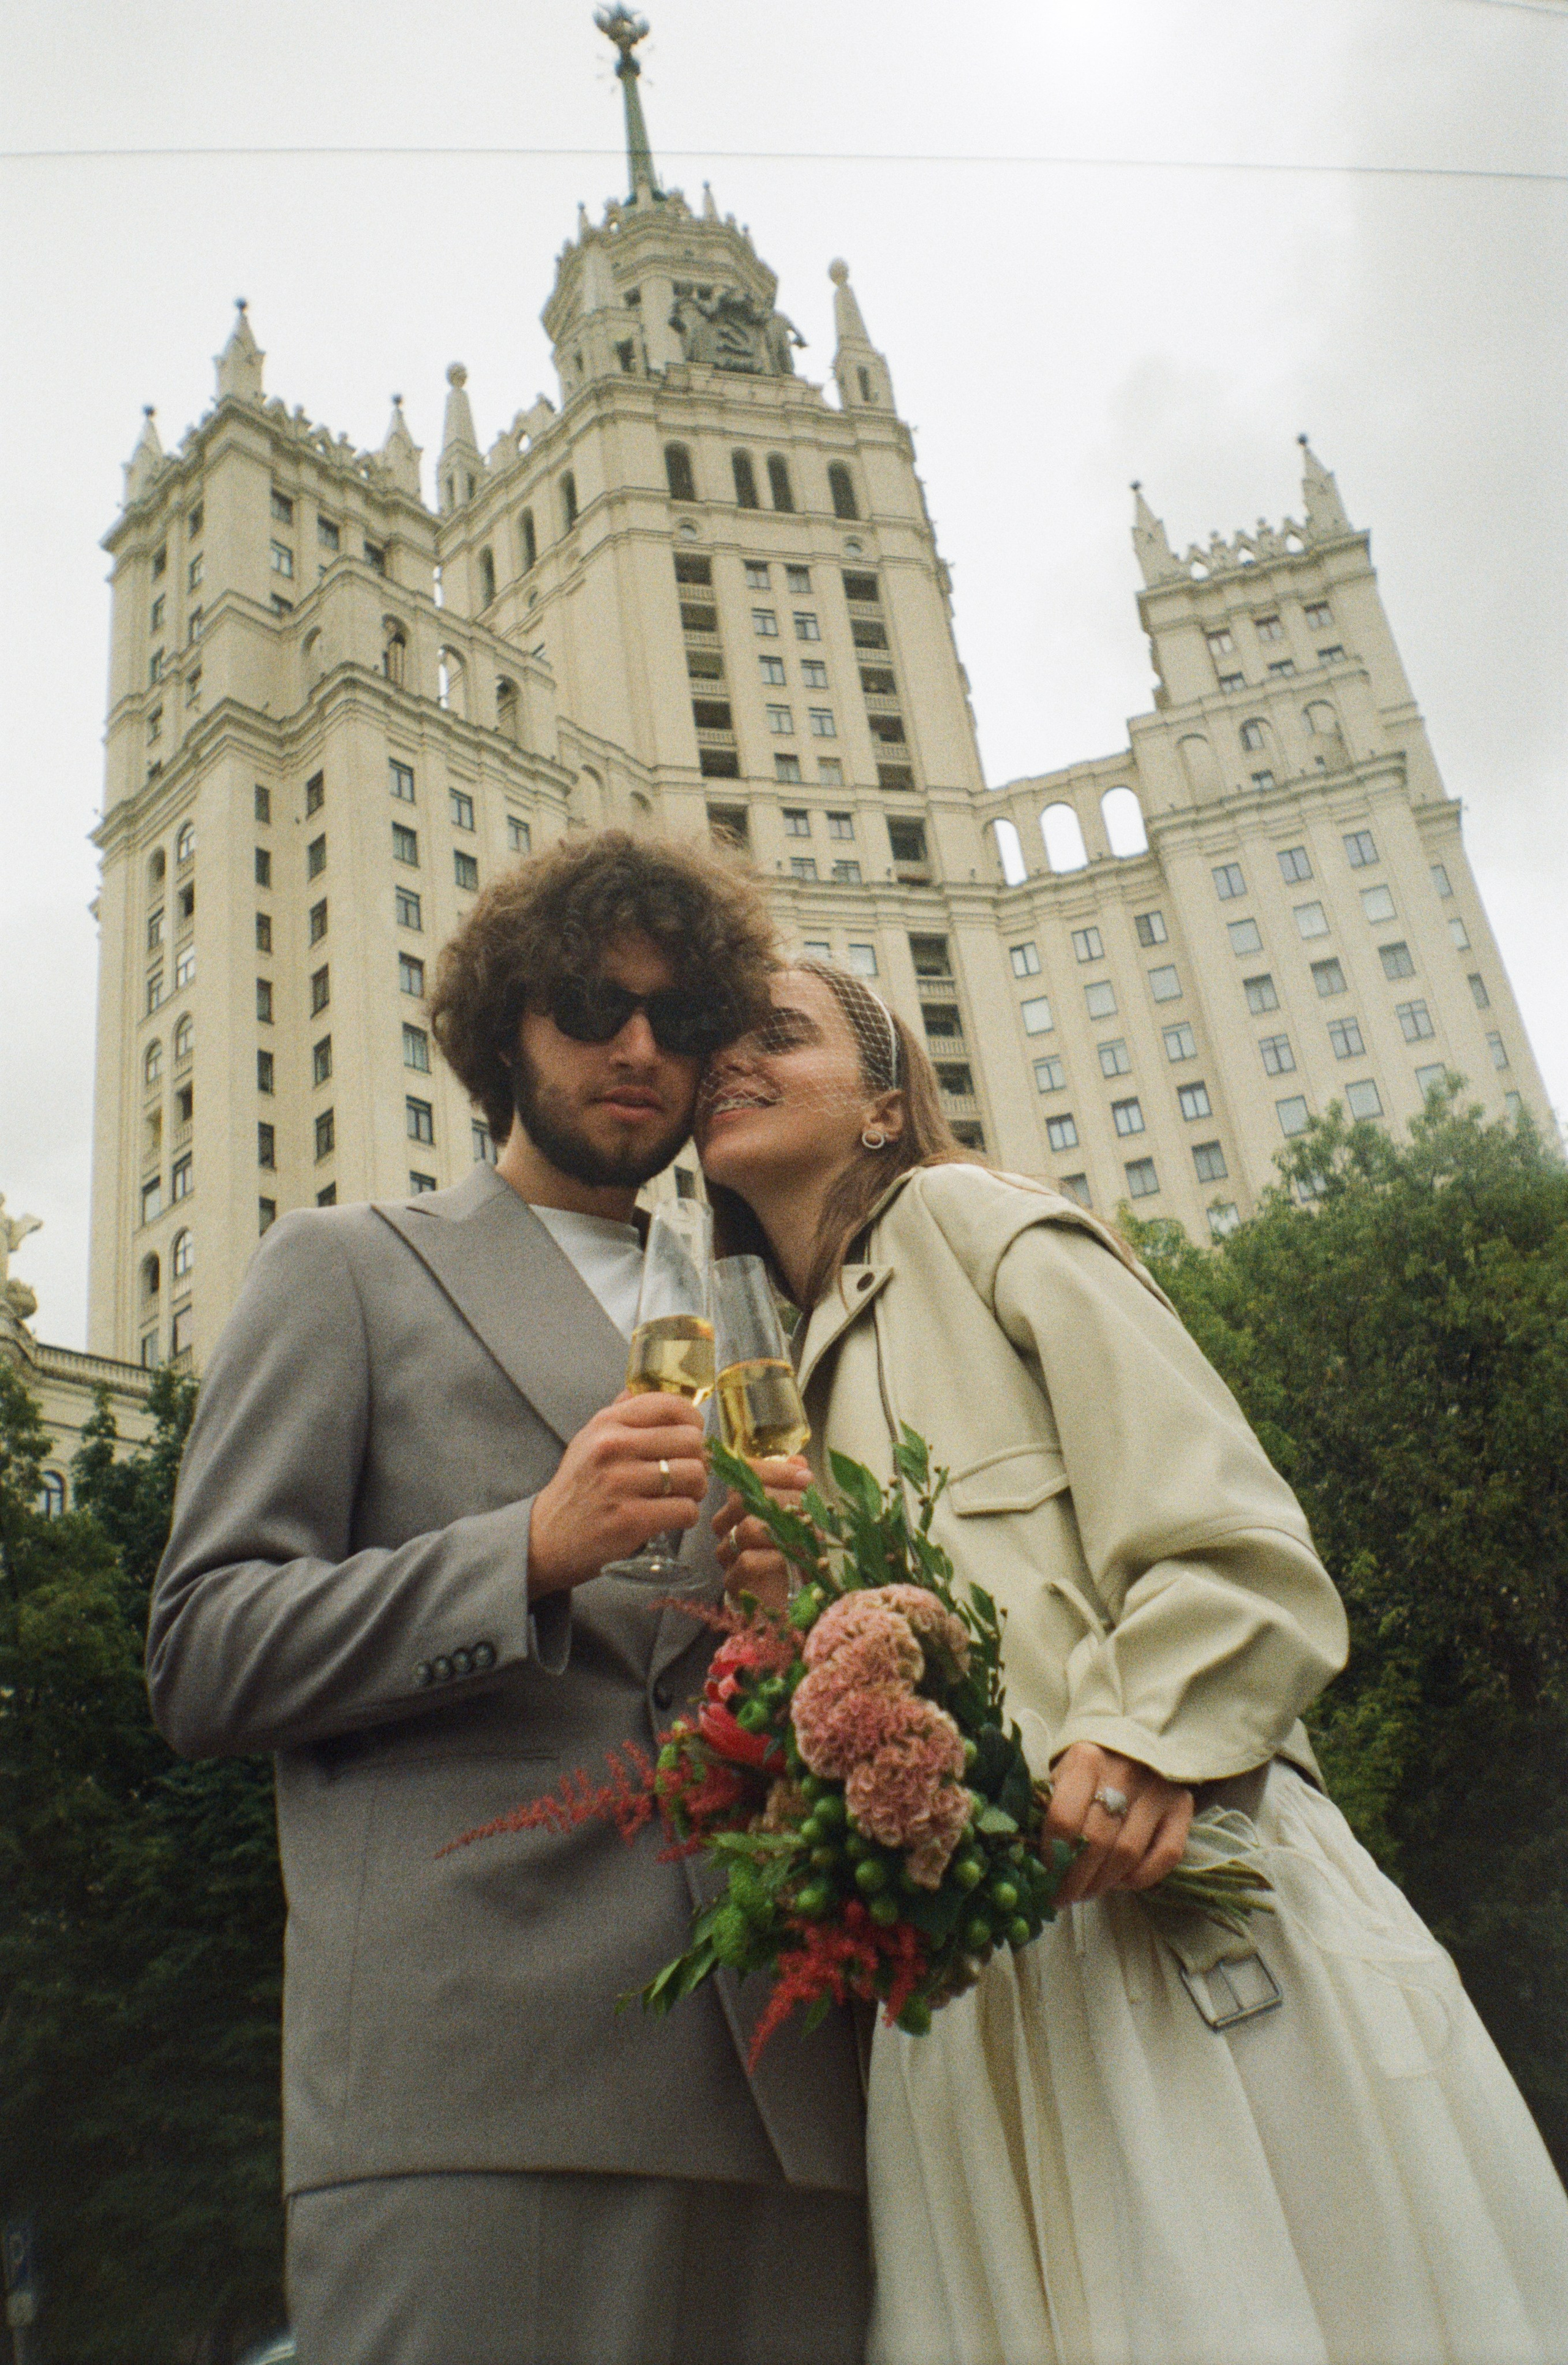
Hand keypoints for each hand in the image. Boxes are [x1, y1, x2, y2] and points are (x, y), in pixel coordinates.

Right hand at [528, 1391, 707, 1597]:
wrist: (547, 1537)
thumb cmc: (578, 1486)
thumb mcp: (589, 1439)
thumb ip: (621, 1412)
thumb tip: (652, 1386)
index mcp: (607, 1424)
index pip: (669, 1405)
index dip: (693, 1420)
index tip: (692, 1435)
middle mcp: (612, 1448)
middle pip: (690, 1441)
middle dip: (698, 1459)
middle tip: (687, 1473)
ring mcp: (620, 1484)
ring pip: (694, 1475)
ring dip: (697, 1489)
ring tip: (682, 1495)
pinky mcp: (630, 1520)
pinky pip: (686, 1510)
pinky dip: (687, 1515)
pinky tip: (671, 1516)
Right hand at [712, 1456, 812, 1615]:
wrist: (794, 1606)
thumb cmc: (796, 1558)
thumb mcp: (803, 1519)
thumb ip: (797, 1490)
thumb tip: (797, 1460)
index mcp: (742, 1504)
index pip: (744, 1473)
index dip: (774, 1471)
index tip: (806, 1477)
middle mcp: (728, 1524)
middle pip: (743, 1498)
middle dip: (782, 1501)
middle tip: (809, 1511)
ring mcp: (727, 1553)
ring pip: (747, 1529)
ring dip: (784, 1534)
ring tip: (809, 1542)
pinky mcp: (732, 1581)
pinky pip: (748, 1562)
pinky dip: (776, 1560)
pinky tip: (793, 1565)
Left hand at [1043, 1742, 1193, 1903]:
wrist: (1134, 1744)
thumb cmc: (1089, 1768)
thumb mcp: (1062, 1775)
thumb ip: (1048, 1808)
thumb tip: (1031, 1859)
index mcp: (1086, 1759)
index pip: (1063, 1819)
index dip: (1052, 1857)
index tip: (1044, 1879)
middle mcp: (1124, 1772)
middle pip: (1095, 1842)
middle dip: (1075, 1880)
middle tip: (1063, 1897)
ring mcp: (1157, 1790)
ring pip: (1127, 1853)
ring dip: (1103, 1883)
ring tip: (1087, 1892)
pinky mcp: (1182, 1807)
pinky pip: (1165, 1856)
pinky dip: (1141, 1878)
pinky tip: (1121, 1881)